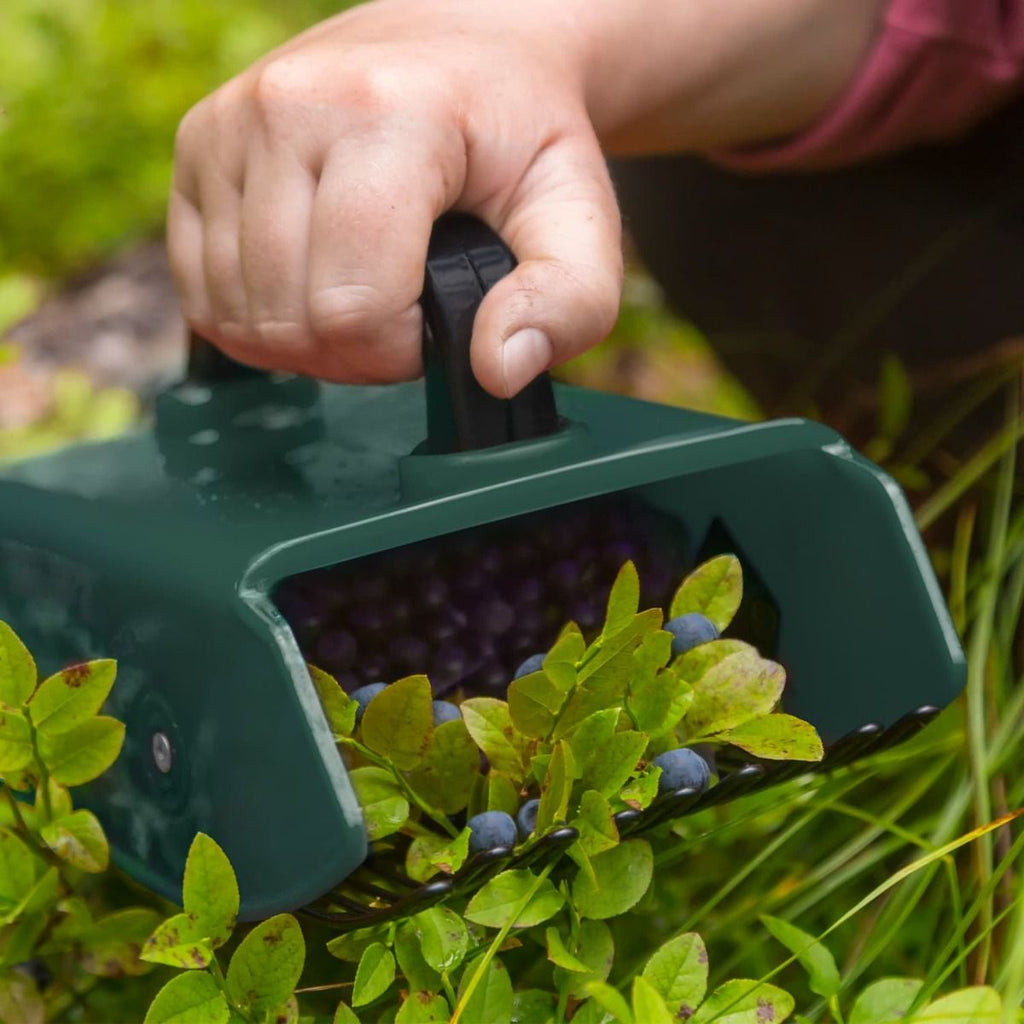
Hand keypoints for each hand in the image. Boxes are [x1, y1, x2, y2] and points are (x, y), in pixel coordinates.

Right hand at [168, 0, 621, 396]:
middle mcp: (287, 105)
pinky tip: (312, 284)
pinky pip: (199, 292)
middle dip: (355, 350)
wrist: (461, 50)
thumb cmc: (518, 142)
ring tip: (363, 291)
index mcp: (387, 115)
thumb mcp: (577, 217)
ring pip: (236, 315)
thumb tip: (496, 370)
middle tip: (404, 309)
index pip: (354, 307)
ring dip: (306, 338)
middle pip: (288, 321)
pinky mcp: (194, 147)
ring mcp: (227, 123)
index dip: (400, 350)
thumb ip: (566, 302)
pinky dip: (257, 316)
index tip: (437, 318)